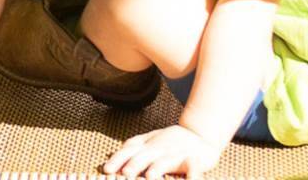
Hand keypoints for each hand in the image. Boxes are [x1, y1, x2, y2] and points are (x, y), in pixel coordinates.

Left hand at [103, 125, 222, 178]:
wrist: (201, 133)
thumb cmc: (172, 140)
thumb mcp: (151, 139)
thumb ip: (135, 146)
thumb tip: (113, 155)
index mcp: (148, 143)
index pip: (130, 149)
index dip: (118, 158)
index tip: (106, 169)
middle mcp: (160, 147)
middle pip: (144, 154)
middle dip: (133, 164)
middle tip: (123, 173)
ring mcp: (176, 152)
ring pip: (164, 160)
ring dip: (155, 168)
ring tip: (148, 177)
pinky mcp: (192, 159)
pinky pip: (189, 166)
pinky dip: (187, 174)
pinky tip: (182, 179)